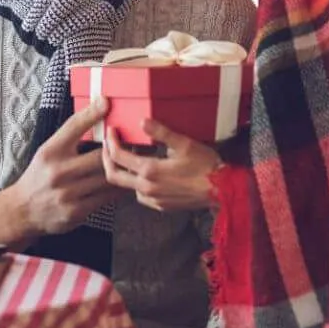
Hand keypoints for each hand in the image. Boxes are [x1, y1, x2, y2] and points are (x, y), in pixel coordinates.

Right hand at [6, 99, 123, 238]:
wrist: (23, 210)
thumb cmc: (39, 176)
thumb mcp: (47, 152)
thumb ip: (69, 138)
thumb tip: (95, 116)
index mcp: (50, 152)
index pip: (73, 127)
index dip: (92, 113)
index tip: (106, 102)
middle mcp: (58, 171)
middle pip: (100, 155)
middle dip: (119, 148)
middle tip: (137, 140)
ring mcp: (68, 193)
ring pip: (107, 177)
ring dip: (123, 169)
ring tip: (136, 160)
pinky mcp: (76, 212)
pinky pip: (105, 197)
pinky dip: (117, 189)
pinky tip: (124, 182)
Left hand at [102, 118, 220, 211]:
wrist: (222, 190)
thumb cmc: (205, 165)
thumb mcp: (184, 143)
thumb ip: (161, 132)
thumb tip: (142, 121)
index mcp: (150, 170)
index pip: (118, 156)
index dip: (110, 141)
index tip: (110, 131)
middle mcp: (147, 188)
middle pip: (113, 176)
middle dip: (106, 159)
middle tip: (107, 146)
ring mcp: (153, 199)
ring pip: (126, 187)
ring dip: (123, 172)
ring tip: (125, 158)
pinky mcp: (161, 206)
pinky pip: (140, 195)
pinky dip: (136, 184)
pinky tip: (143, 174)